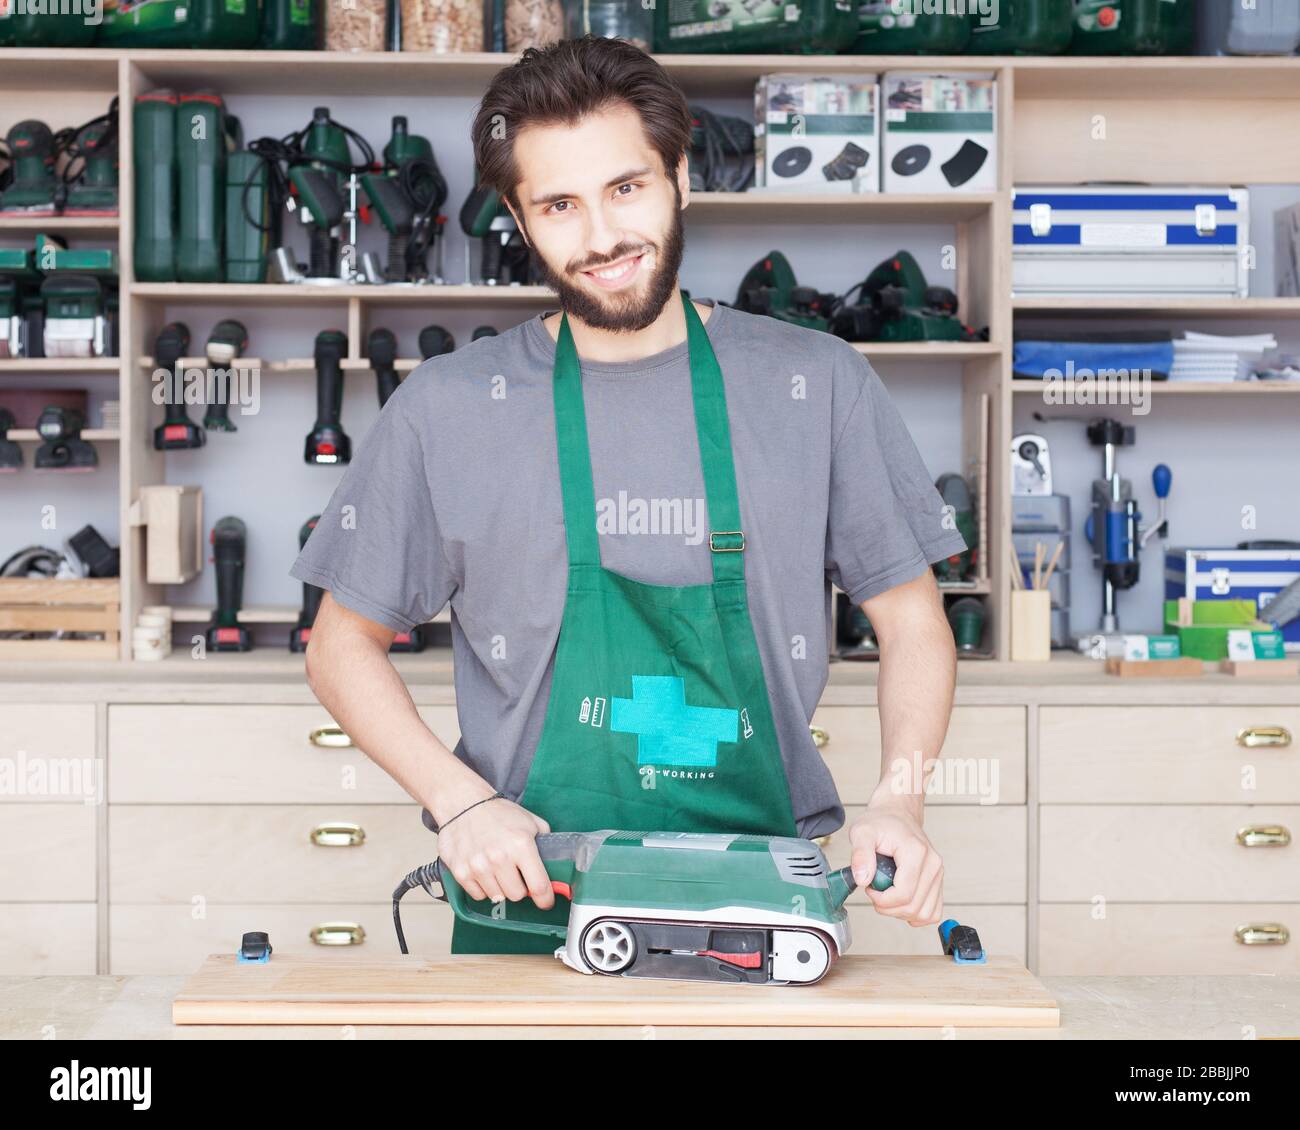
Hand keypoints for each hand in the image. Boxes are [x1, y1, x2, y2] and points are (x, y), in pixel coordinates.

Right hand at [434, 791, 554, 910]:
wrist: (464, 803)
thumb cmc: (498, 813)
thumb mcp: (530, 822)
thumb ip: (546, 843)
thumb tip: (558, 864)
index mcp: (521, 845)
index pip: (539, 886)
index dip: (545, 899)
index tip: (546, 901)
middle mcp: (500, 858)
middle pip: (517, 895)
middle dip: (520, 888)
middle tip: (516, 875)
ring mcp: (478, 866)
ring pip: (497, 897)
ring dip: (500, 887)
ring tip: (497, 869)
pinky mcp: (461, 872)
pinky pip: (478, 895)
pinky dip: (482, 887)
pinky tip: (483, 871)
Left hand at [848, 800, 943, 926]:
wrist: (897, 813)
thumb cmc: (881, 822)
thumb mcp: (862, 832)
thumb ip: (860, 854)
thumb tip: (862, 880)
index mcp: (916, 852)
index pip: (903, 894)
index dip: (881, 900)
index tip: (869, 887)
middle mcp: (933, 864)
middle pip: (913, 907)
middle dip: (888, 907)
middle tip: (875, 890)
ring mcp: (938, 874)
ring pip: (925, 913)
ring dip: (901, 913)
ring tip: (887, 895)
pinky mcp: (938, 881)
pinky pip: (933, 911)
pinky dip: (916, 913)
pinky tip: (901, 902)